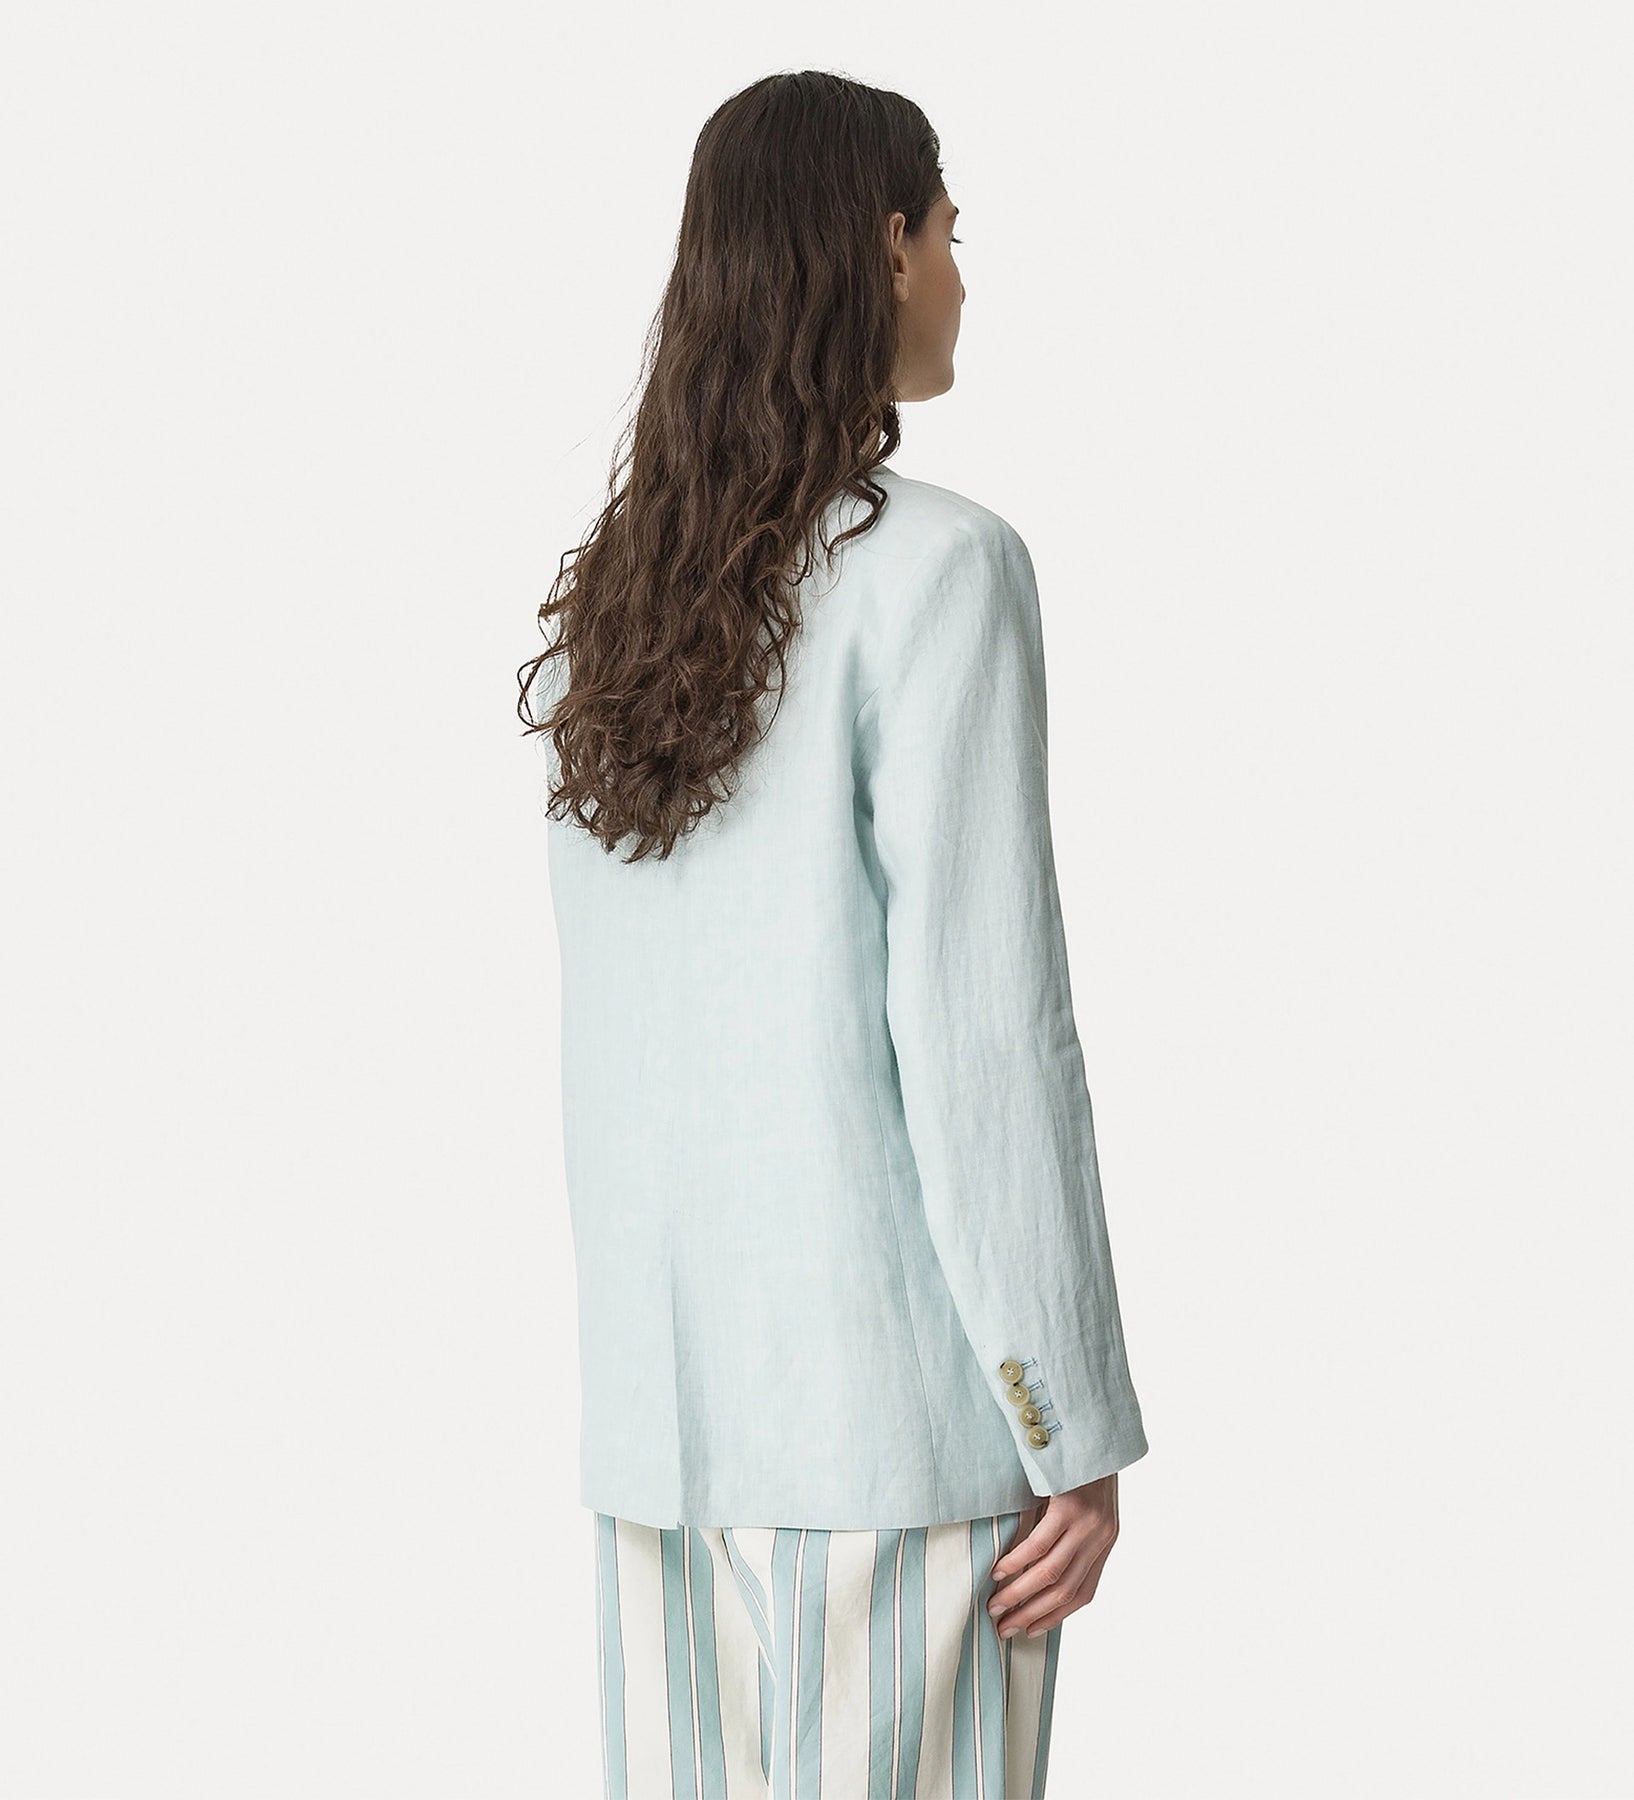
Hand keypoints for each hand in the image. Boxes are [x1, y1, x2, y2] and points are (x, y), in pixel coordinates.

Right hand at [986, 1474, 1120, 1638]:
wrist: (1094, 1429)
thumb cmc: (1082, 1466)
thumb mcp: (1086, 1506)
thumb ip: (1072, 1535)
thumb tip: (1037, 1568)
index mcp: (1106, 1543)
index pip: (1083, 1595)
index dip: (1056, 1618)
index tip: (1030, 1632)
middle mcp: (1100, 1538)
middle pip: (1064, 1591)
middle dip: (1031, 1614)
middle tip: (1002, 1627)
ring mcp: (1087, 1524)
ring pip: (1049, 1574)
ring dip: (1019, 1594)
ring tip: (995, 1606)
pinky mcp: (1070, 1507)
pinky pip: (1039, 1544)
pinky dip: (1017, 1562)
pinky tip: (999, 1571)